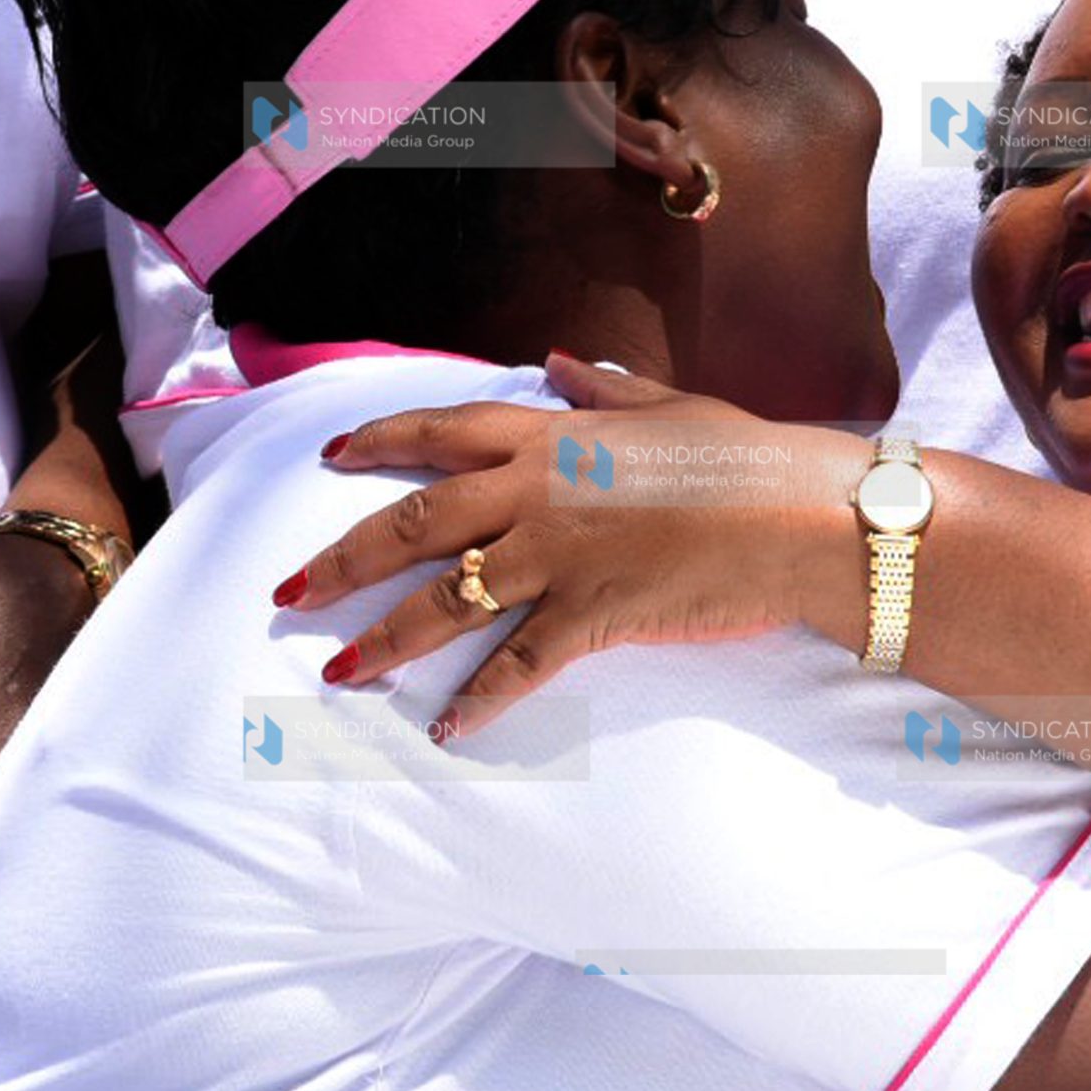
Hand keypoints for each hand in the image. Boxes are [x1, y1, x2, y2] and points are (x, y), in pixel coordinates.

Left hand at [277, 356, 864, 735]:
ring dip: (385, 639)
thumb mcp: (673, 407)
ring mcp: (561, 555)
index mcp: (556, 436)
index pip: (444, 432)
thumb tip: (561, 361)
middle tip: (289, 591)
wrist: (801, 517)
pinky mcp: (593, 612)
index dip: (381, 441)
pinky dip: (479, 700)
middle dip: (343, 559)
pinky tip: (446, 729)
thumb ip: (606, 389)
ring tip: (339, 670)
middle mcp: (539, 492)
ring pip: (448, 600)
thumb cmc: (750, 457)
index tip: (333, 454)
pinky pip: (520, 663)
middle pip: (416, 524)